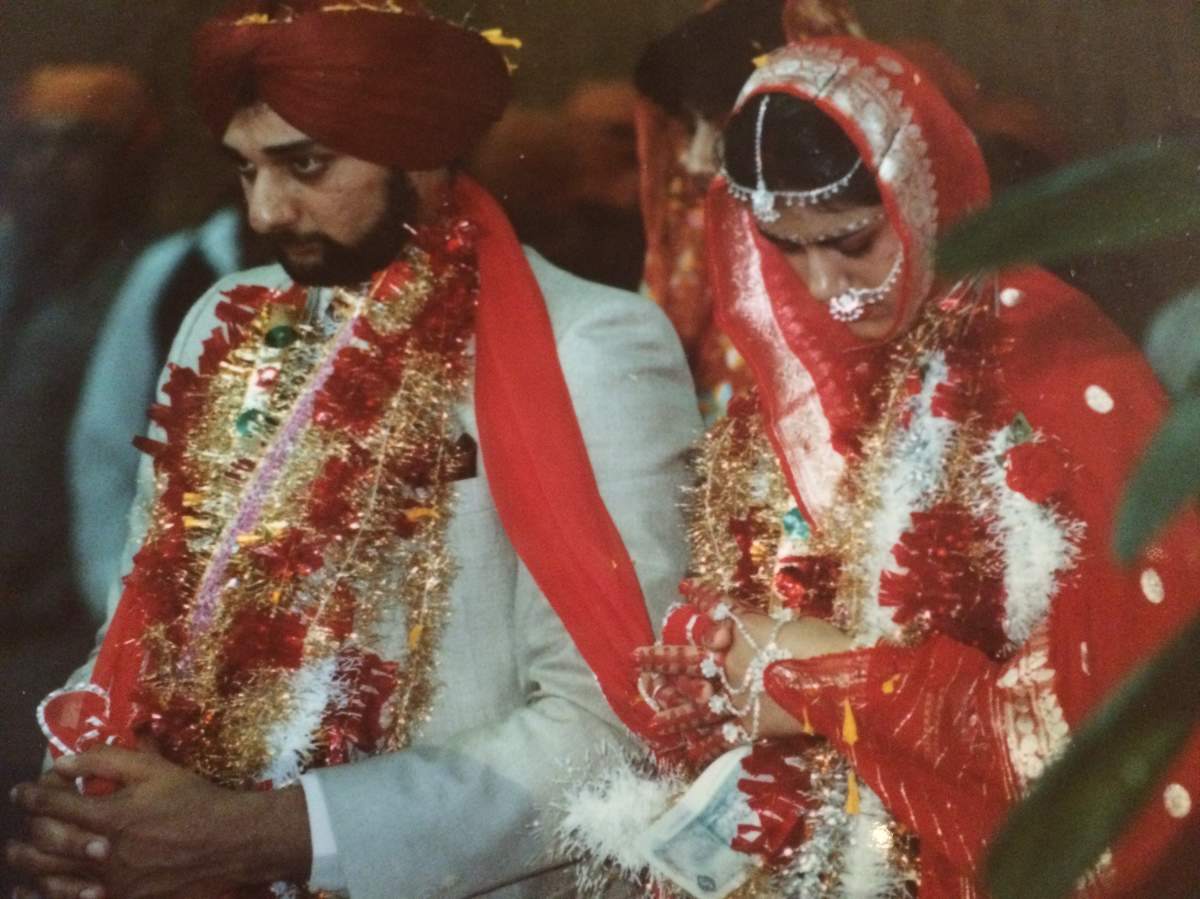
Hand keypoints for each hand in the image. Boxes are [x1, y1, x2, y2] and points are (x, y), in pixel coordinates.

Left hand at [9, 746, 311, 898]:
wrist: (226, 840)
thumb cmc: (192, 798)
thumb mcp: (155, 768)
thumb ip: (108, 759)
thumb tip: (65, 761)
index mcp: (111, 816)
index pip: (54, 804)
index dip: (32, 794)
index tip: (22, 789)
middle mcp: (104, 852)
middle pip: (45, 843)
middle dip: (26, 828)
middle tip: (22, 818)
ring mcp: (110, 881)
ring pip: (51, 877)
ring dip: (26, 865)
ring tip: (17, 854)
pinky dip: (46, 894)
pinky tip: (33, 889)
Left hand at [637, 586, 853, 757]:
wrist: (840, 681)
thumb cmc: (823, 644)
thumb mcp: (794, 624)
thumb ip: (769, 627)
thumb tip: (764, 631)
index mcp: (742, 634)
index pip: (716, 611)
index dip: (700, 599)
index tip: (683, 588)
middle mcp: (731, 665)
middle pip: (688, 661)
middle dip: (660, 661)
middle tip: (634, 660)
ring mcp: (737, 697)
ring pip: (696, 706)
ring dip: (673, 712)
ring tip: (650, 721)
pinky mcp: (751, 725)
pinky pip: (722, 737)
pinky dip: (705, 747)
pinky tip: (688, 754)